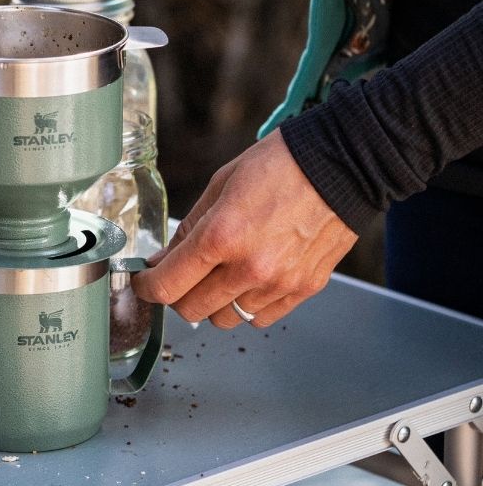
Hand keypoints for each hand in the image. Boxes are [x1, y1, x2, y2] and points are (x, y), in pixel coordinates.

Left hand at [131, 129, 358, 327]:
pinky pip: (261, 318)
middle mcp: (249, 268)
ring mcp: (279, 284)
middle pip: (192, 310)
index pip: (168, 285)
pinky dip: (247, 305)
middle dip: (177, 294)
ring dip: (213, 302)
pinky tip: (249, 279)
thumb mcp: (219, 185)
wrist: (341, 166)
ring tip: (219, 273)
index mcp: (222, 236)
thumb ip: (189, 230)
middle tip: (179, 274)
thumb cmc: (279, 165)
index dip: (147, 287)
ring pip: (226, 319)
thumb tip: (163, 260)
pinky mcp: (304, 290)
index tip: (143, 281)